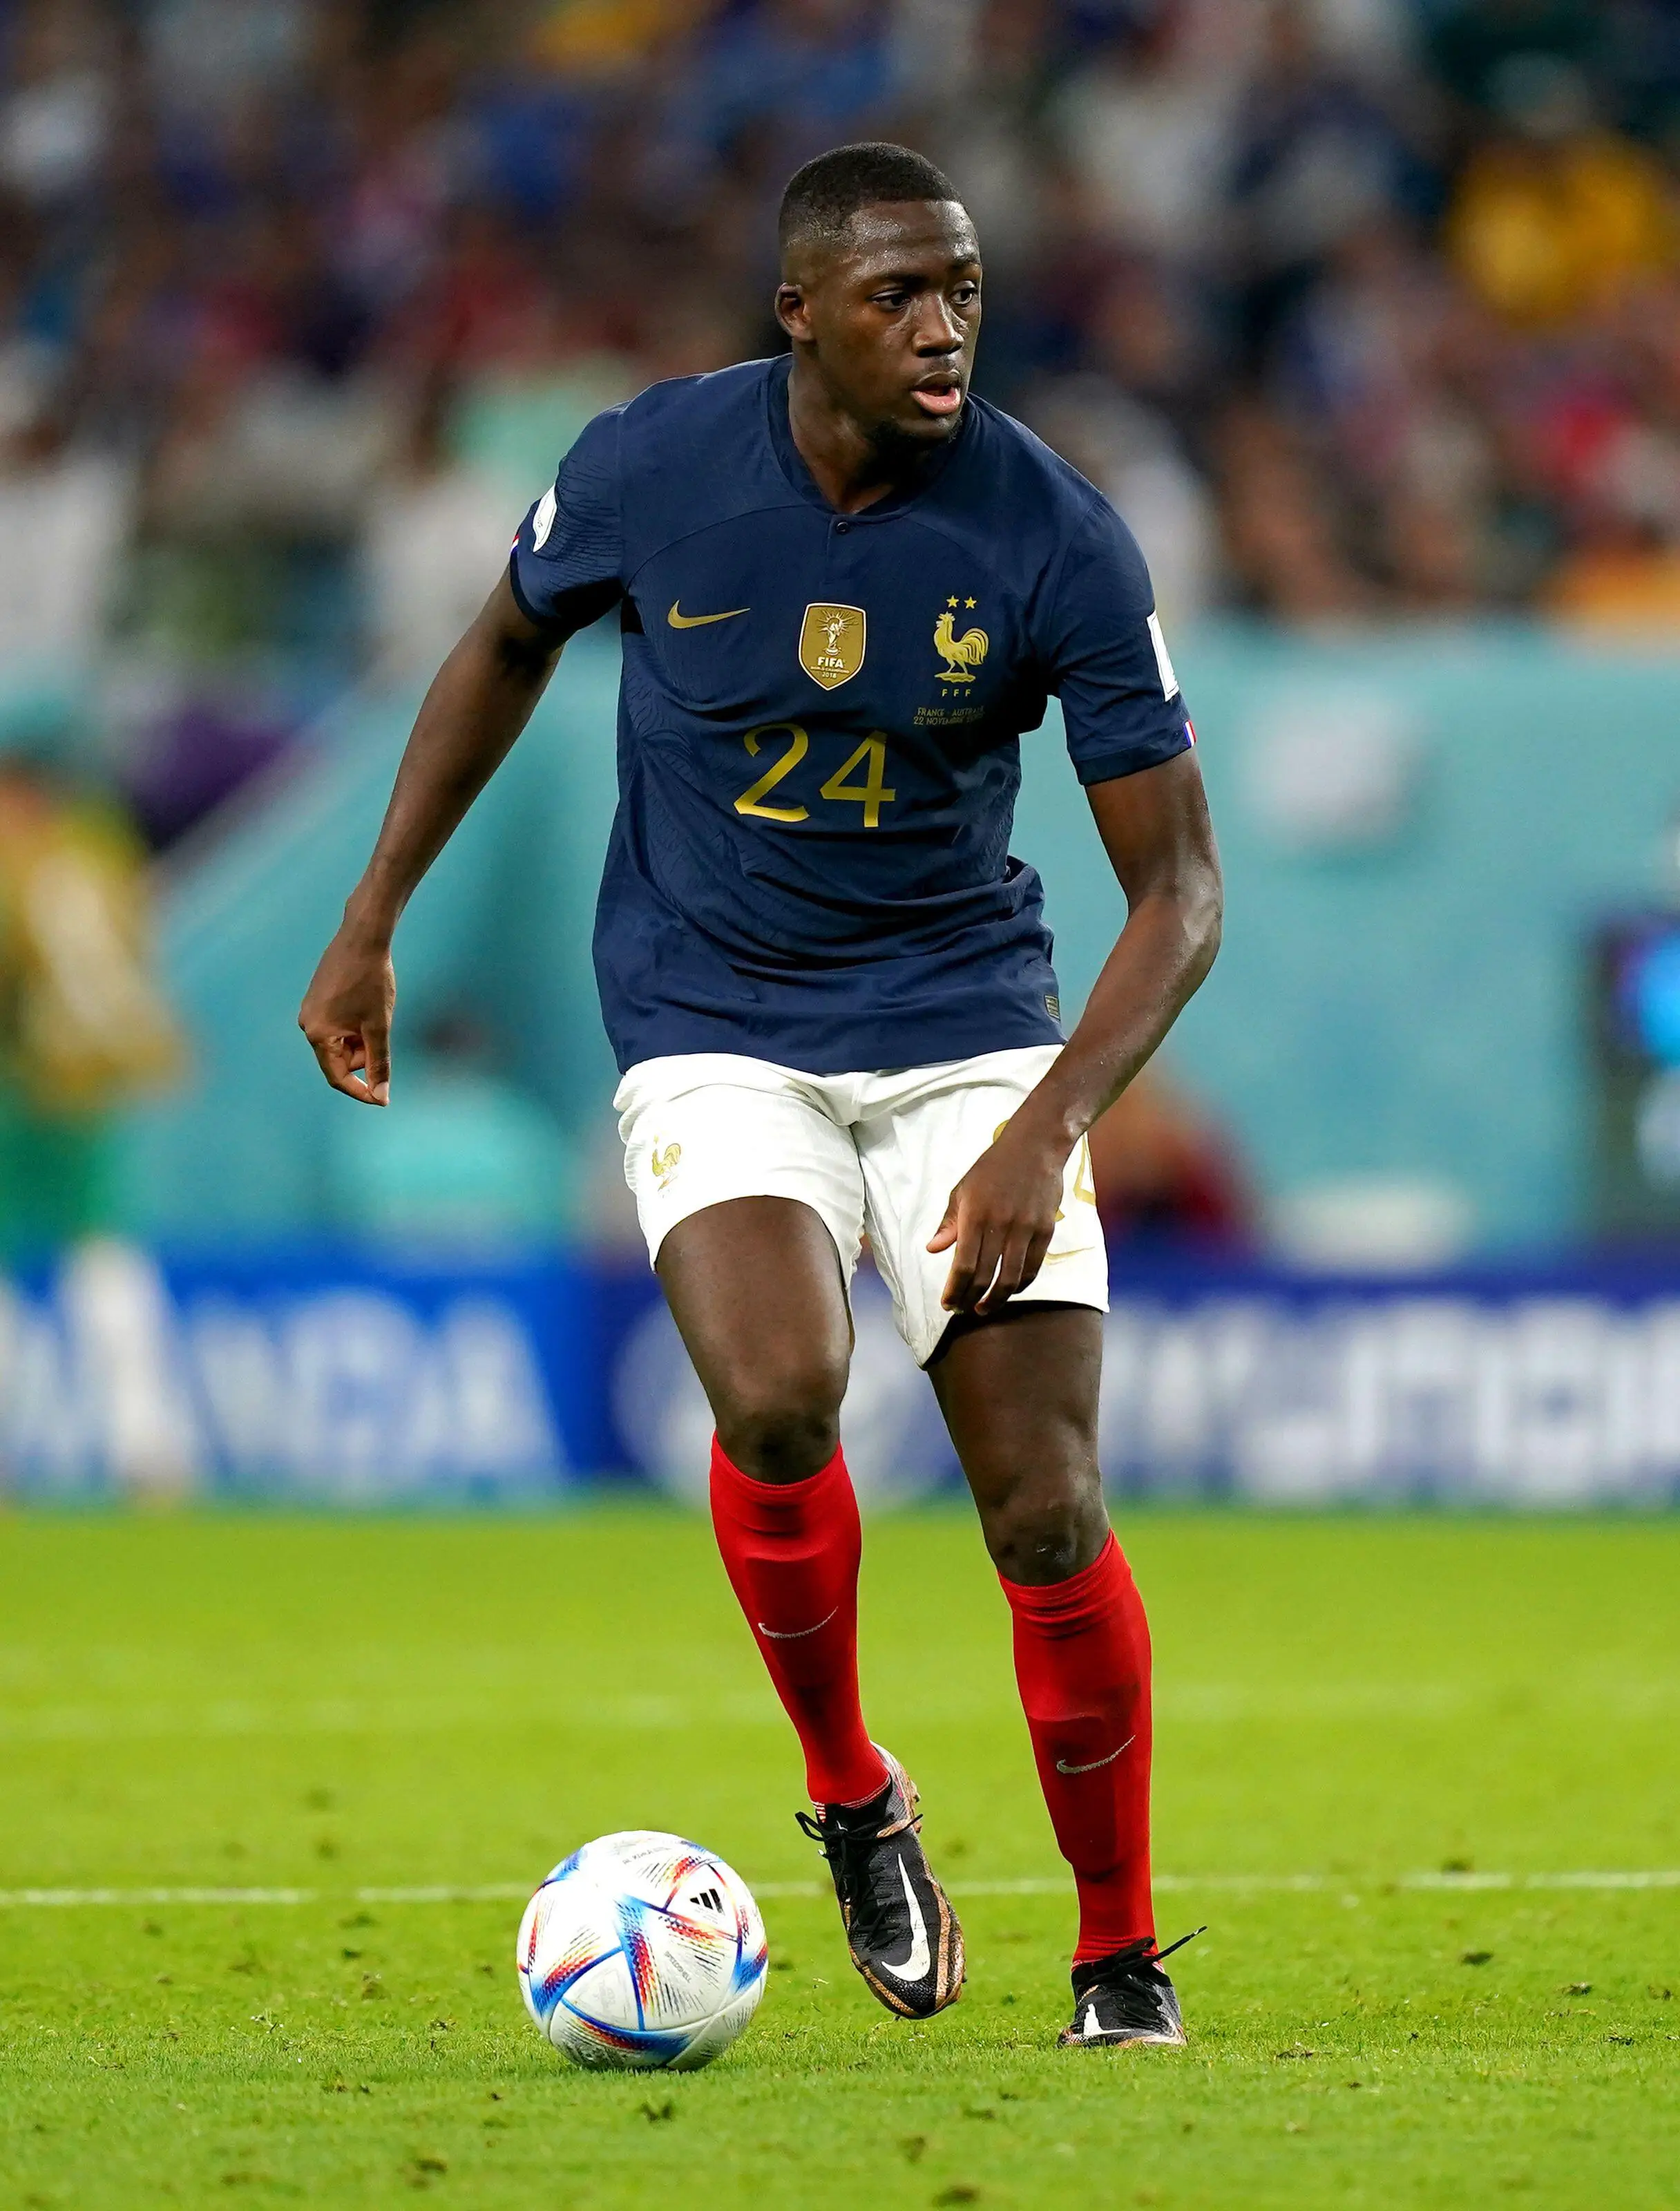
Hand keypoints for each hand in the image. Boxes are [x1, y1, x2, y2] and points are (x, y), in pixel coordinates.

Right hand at [299, 926, 394, 1104]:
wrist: (362, 937)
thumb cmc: (371, 981)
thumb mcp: (379, 1026)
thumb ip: (379, 1063)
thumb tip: (382, 1095)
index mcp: (318, 1035)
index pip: (338, 1078)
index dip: (362, 1091)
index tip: (383, 1099)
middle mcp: (307, 1025)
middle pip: (341, 1060)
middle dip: (365, 1055)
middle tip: (382, 1030)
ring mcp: (310, 1012)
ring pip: (342, 1043)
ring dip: (362, 1038)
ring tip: (375, 1011)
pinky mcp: (317, 1000)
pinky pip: (339, 1026)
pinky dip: (357, 1025)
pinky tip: (367, 1002)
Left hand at [926, 1119, 1069, 1315]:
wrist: (1035, 1147)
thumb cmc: (993, 1167)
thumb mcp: (963, 1189)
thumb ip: (949, 1223)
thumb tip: (932, 1250)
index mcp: (974, 1216)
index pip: (963, 1265)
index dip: (954, 1290)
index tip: (947, 1304)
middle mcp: (1000, 1225)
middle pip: (984, 1276)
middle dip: (970, 1299)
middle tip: (962, 1310)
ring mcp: (1025, 1229)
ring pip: (1011, 1278)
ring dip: (996, 1299)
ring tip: (984, 1308)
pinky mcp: (1045, 1230)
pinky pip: (1033, 1267)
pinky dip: (1021, 1285)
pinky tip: (1010, 1290)